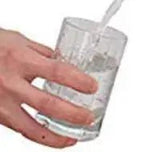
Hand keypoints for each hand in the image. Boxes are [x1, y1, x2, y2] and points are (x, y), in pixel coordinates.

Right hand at [0, 28, 97, 147]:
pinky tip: (48, 136)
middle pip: (47, 104)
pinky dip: (36, 135)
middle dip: (72, 114)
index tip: (92, 87)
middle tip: (88, 117)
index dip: (77, 80)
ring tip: (71, 139)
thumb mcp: (19, 41)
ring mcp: (0, 102)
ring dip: (54, 136)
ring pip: (30, 127)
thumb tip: (65, 61)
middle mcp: (10, 84)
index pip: (57, 71)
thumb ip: (42, 53)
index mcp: (21, 60)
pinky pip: (18, 129)